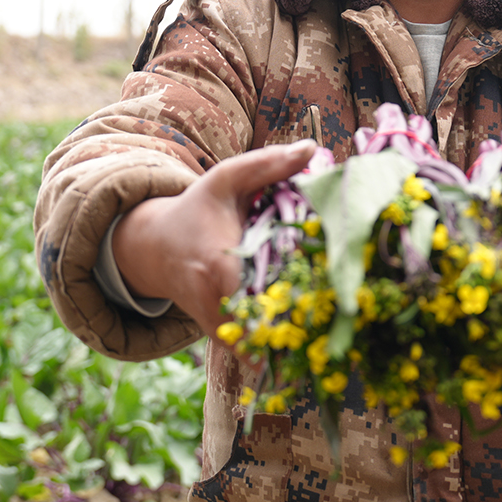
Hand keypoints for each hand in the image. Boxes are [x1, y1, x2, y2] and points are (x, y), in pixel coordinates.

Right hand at [110, 140, 317, 333]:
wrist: (156, 248)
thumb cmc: (198, 209)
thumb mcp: (227, 179)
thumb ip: (268, 164)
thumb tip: (312, 150)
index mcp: (218, 263)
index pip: (262, 292)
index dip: (297, 295)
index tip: (333, 289)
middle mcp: (215, 302)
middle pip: (270, 324)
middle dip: (306, 319)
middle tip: (345, 312)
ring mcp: (218, 326)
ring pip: (264, 345)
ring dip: (296, 336)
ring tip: (333, 326)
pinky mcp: (223, 339)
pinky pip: (256, 351)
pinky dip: (281, 345)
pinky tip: (310, 335)